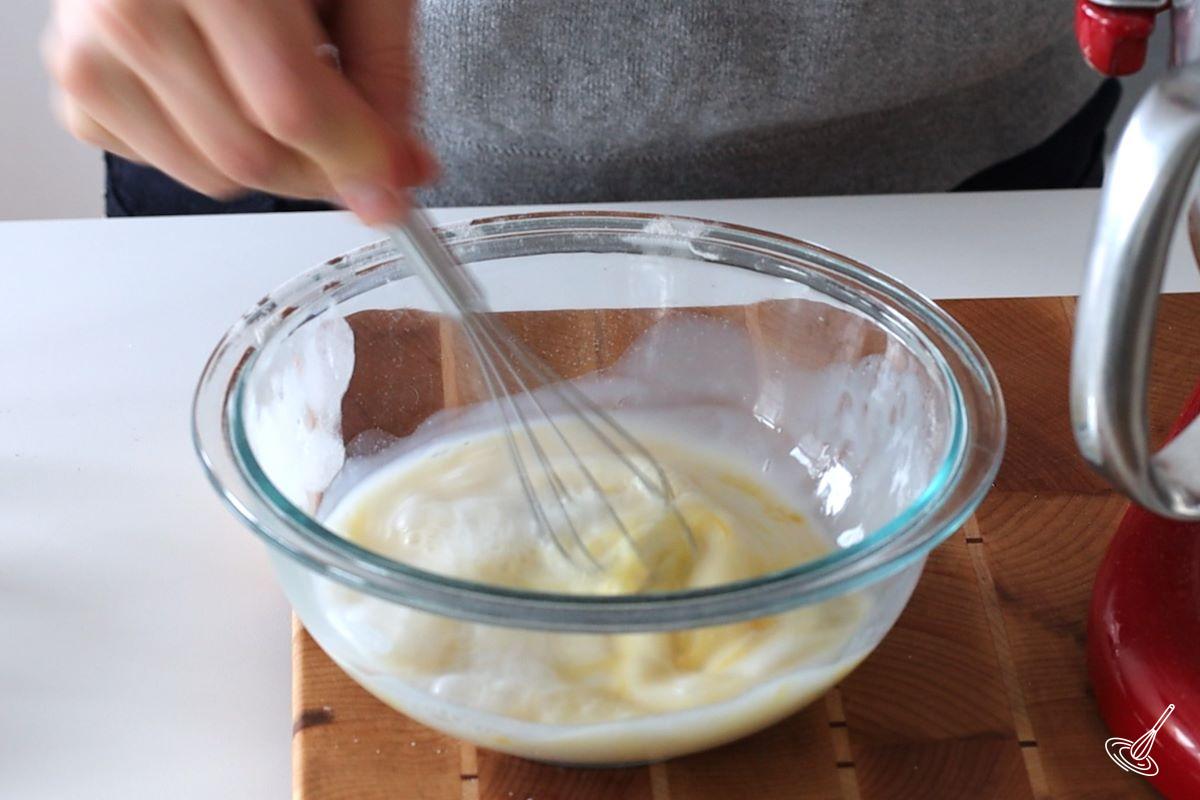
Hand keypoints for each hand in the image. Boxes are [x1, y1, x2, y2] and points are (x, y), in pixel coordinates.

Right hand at [43, 0, 434, 222]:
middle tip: (358, 144)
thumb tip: (397, 171)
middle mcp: (128, 8)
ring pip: (212, 176)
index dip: (357, 157)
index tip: (396, 181)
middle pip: (249, 156)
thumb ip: (386, 73)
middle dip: (323, 169)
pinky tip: (230, 87)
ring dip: (274, 160)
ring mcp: (89, 53)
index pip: (289, 108)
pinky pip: (169, 168)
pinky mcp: (78, 90)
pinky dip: (215, 147)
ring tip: (287, 87)